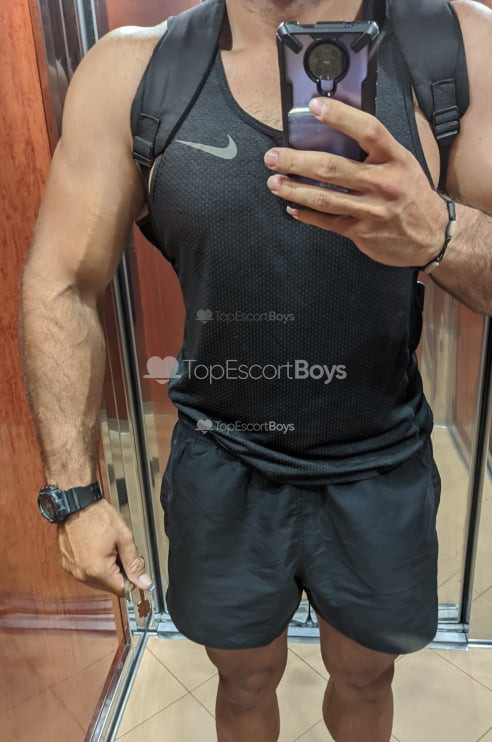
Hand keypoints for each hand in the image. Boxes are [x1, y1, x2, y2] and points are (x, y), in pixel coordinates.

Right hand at [57, 498, 152, 596]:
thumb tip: (144, 582)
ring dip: (105, 570)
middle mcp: (82, 575)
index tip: (134, 568)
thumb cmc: (97, 516)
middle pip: (109, 586)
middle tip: (121, 552)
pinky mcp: (67, 564)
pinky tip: (96, 549)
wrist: (76, 504)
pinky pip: (85, 572)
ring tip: (107, 549)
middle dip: (118, 573)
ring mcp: (73, 570)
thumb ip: (135, 563)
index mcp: (98, 570)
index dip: (132, 580)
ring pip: (97, 581)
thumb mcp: (124, 538)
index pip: (122, 590)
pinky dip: (92, 565)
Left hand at [265, 97, 447, 267]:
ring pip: (324, 198)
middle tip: (273, 157)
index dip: (340, 116)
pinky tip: (291, 207)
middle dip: (296, 162)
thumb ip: (374, 150)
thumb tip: (335, 130)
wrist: (431, 236)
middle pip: (332, 168)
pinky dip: (306, 215)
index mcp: (395, 159)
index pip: (367, 131)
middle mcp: (383, 183)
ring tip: (274, 182)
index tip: (314, 106)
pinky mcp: (361, 232)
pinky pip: (327, 222)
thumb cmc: (412, 194)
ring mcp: (370, 210)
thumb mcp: (402, 163)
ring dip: (294, 190)